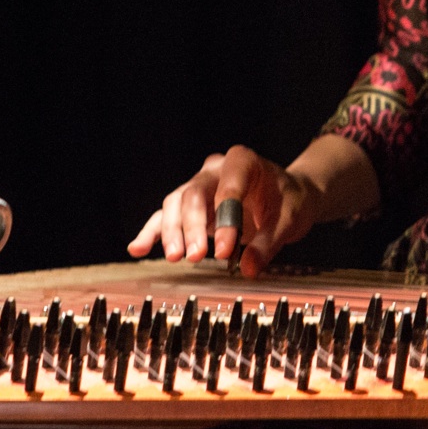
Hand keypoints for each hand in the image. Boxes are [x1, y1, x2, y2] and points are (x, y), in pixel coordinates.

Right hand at [128, 145, 321, 278]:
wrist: (287, 196)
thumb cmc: (289, 200)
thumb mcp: (290, 219)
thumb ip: (269, 243)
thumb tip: (249, 267)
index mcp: (242, 161)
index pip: (228, 185)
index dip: (225, 217)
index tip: (226, 250)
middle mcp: (215, 169)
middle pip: (193, 193)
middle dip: (192, 226)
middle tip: (196, 256)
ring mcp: (199, 186)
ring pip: (175, 203)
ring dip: (172, 231)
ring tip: (176, 257)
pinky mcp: (190, 206)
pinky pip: (164, 216)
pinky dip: (152, 233)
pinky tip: (137, 248)